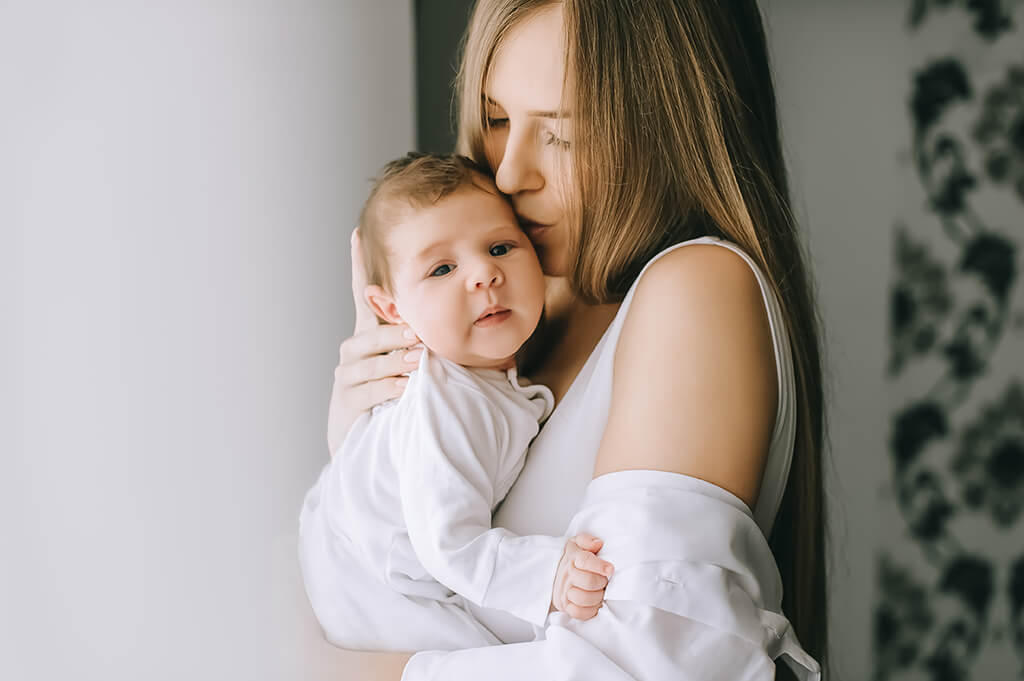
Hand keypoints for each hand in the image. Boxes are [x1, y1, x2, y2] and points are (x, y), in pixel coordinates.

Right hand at [326, 228, 421, 453]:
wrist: (369, 438)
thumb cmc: (400, 393)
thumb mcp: (412, 359)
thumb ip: (424, 336)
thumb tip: (455, 312)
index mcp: (371, 334)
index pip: (362, 294)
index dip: (359, 264)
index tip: (358, 233)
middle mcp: (355, 350)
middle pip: (370, 333)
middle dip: (394, 332)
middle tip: (418, 335)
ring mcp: (348, 375)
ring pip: (369, 361)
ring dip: (395, 360)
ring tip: (418, 361)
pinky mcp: (347, 401)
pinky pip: (368, 390)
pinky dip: (388, 388)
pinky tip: (405, 388)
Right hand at [551, 534, 613, 620]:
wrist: (554, 574)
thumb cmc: (573, 559)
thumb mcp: (578, 543)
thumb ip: (587, 540)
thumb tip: (598, 543)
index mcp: (573, 557)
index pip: (585, 561)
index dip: (599, 566)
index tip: (610, 569)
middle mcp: (567, 575)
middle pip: (588, 581)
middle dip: (601, 582)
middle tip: (604, 581)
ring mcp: (564, 591)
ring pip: (584, 598)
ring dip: (597, 597)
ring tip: (600, 592)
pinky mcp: (565, 606)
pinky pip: (578, 612)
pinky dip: (589, 610)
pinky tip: (593, 603)